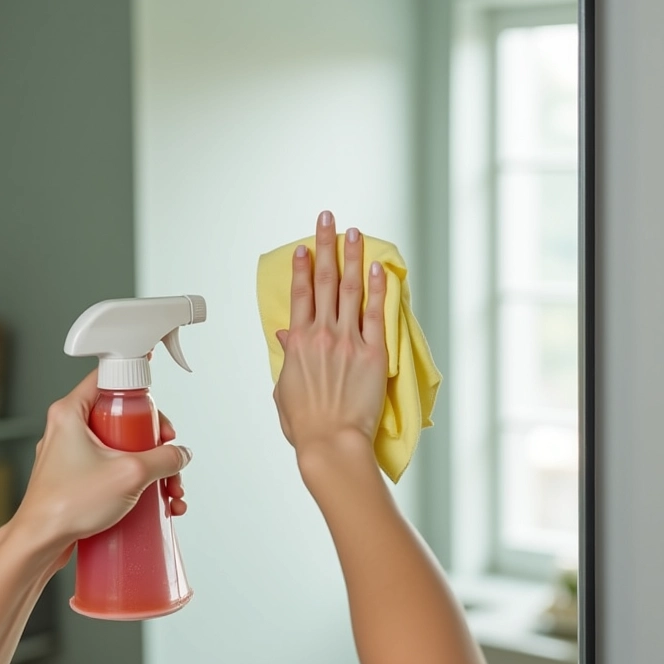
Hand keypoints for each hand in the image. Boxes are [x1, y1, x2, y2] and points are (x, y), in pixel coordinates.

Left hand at [9, 371, 191, 565]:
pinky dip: (138, 483)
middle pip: (124, 418)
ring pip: (124, 449)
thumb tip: (181, 454)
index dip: (138, 384)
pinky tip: (158, 505)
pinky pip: (115, 470)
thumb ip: (165, 459)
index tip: (157, 397)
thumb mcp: (130, 473)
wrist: (39, 544)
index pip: (107, 377)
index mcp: (71, 413)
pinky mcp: (78, 479)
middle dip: (156, 442)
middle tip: (169, 453)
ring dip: (153, 469)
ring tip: (170, 491)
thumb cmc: (67, 504)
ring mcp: (73, 456)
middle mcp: (69, 429)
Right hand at [273, 210, 387, 456]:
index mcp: (298, 343)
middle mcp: (323, 334)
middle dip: (326, 246)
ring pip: (350, 289)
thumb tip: (284, 337)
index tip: (304, 247)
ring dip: (352, 257)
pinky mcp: (374, 353)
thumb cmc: (306, 424)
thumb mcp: (284, 389)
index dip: (301, 267)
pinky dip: (377, 289)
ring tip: (355, 233)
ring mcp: (349, 341)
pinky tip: (378, 268)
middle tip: (328, 220)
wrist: (332, 442)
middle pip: (323, 280)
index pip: (300, 294)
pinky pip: (376, 314)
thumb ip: (287, 359)